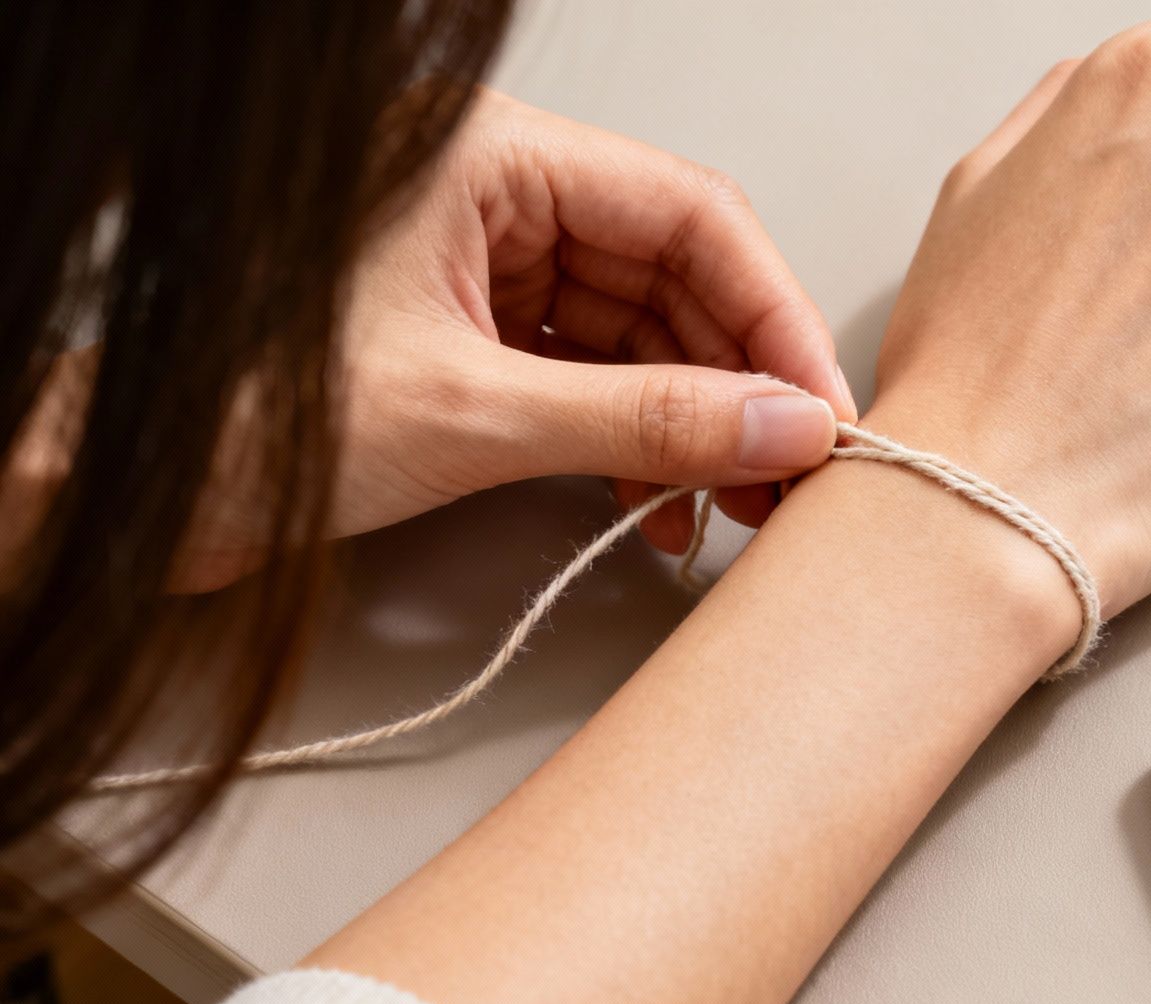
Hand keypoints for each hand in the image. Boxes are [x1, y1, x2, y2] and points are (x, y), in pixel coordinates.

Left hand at [175, 91, 855, 590]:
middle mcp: (493, 197)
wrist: (137, 493)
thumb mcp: (476, 420)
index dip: (773, 310)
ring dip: (695, 423)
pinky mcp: (476, 334)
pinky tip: (659, 506)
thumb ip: (646, 422)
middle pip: (674, 273)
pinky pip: (594, 374)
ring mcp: (485, 265)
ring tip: (732, 503)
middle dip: (739, 379)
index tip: (819, 402)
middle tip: (793, 468)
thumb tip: (778, 426)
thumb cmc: (244, 419)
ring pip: (642, 331)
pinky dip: (636, 441)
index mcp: (486, 157)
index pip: (686, 211)